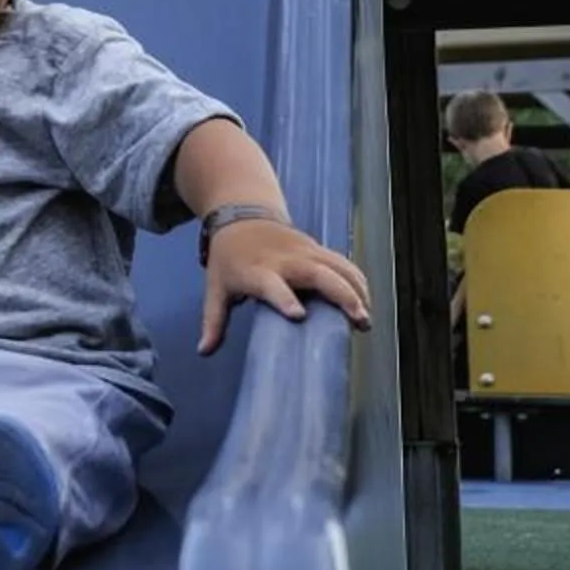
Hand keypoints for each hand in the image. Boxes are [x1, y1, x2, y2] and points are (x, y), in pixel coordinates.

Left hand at [200, 220, 372, 352]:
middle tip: (359, 320)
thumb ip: (213, 321)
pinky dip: (357, 280)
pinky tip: (366, 302)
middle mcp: (285, 260)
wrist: (242, 217)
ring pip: (338, 267)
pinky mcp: (318, 249)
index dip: (284, 298)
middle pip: (319, 274)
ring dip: (356, 290)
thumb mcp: (216, 288)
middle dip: (341, 295)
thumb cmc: (229, 260)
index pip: (272, 285)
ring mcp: (305, 252)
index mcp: (257, 271)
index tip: (299, 315)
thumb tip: (203, 352)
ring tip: (366, 318)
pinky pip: (344, 263)